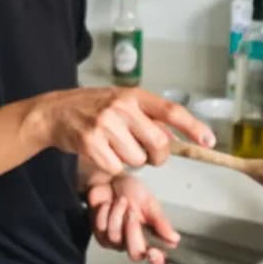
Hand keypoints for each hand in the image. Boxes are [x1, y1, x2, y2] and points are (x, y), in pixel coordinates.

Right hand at [31, 87, 213, 173]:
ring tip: (113, 147)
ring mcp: (105, 124)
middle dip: (156, 156)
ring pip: (138, 159)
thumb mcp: (120, 103)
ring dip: (129, 160)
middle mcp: (121, 107)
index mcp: (133, 96)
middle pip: (158, 144)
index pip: (170, 111)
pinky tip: (100, 153)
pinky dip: (111, 166)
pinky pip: (116, 167)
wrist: (53, 112)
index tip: (209, 139)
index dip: (193, 126)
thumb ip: (146, 117)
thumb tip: (175, 138)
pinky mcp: (90, 142)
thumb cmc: (91, 109)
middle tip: (144, 153)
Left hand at [87, 175, 176, 263]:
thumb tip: (174, 238)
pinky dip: (105, 212)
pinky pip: (102, 229)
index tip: (153, 251)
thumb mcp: (149, 202)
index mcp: (152, 237)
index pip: (158, 260)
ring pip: (115, 238)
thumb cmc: (130, 190)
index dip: (157, 261)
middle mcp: (135, 243)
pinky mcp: (101, 236)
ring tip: (120, 201)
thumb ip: (160, 221)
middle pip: (135, 254)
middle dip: (132, 230)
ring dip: (117, 214)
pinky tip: (108, 204)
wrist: (109, 179)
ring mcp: (117, 242)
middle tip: (132, 211)